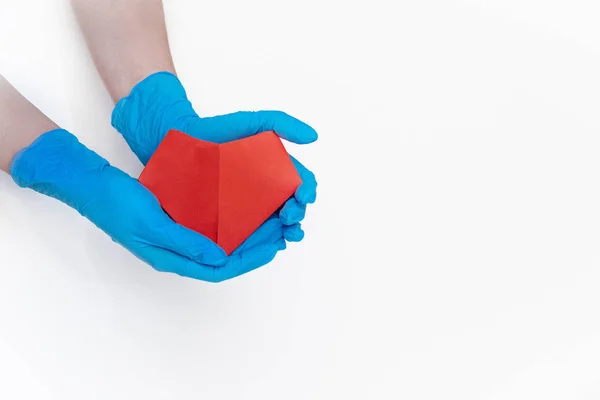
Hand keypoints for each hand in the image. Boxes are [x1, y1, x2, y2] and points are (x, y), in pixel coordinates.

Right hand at [10, 129, 285, 281]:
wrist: (95, 186)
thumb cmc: (118, 205)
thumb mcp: (152, 224)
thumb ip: (186, 243)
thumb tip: (220, 257)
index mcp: (172, 258)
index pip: (220, 268)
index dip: (249, 260)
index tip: (273, 248)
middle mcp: (179, 251)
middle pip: (225, 257)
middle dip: (255, 247)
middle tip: (281, 232)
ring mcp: (178, 237)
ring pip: (220, 241)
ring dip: (245, 234)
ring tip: (269, 222)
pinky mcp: (177, 221)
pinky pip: (210, 226)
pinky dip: (229, 221)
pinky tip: (244, 208)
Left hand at [111, 72, 316, 242]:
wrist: (180, 139)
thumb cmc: (217, 131)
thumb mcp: (254, 122)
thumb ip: (283, 123)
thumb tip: (313, 137)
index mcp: (274, 170)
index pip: (299, 183)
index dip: (306, 190)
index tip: (303, 194)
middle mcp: (264, 191)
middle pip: (292, 206)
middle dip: (298, 213)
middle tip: (291, 213)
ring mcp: (247, 206)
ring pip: (276, 224)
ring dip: (288, 230)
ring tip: (287, 230)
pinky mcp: (229, 220)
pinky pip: (250, 234)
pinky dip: (265, 241)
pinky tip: (270, 242)